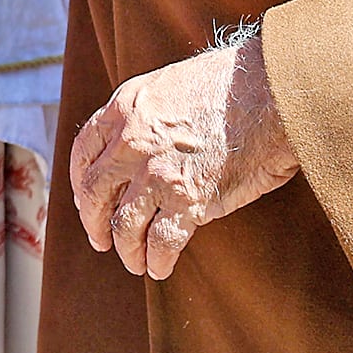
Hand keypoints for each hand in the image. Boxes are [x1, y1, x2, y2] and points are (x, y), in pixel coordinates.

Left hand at [70, 30, 298, 280]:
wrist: (272, 92)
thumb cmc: (233, 85)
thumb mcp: (170, 84)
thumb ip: (145, 115)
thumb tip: (135, 150)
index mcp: (125, 106)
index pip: (84, 150)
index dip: (79, 181)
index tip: (86, 199)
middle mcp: (132, 140)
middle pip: (94, 193)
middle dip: (93, 222)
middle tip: (101, 240)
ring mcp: (157, 172)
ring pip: (124, 225)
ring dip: (127, 250)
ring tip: (137, 262)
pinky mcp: (188, 200)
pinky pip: (160, 242)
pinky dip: (158, 261)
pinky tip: (160, 267)